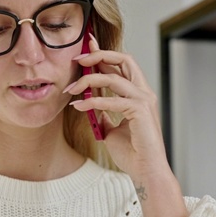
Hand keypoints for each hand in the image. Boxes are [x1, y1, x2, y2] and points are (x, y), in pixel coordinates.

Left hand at [66, 35, 168, 180]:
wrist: (145, 171)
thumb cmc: (132, 153)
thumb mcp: (110, 130)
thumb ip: (103, 115)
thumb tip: (89, 105)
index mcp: (139, 94)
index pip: (121, 65)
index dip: (103, 53)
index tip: (87, 45)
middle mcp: (143, 93)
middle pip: (124, 59)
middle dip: (99, 54)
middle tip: (77, 58)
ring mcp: (143, 100)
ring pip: (112, 78)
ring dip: (88, 80)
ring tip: (70, 89)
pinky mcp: (140, 111)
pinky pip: (110, 100)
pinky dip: (92, 101)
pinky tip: (78, 105)